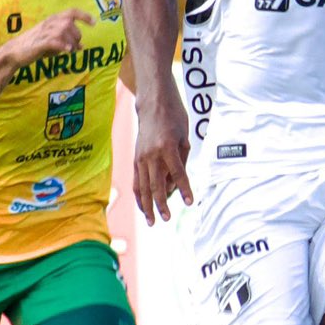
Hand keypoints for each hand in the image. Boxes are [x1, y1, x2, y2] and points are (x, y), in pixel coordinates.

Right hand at [8, 7, 90, 66]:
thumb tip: (82, 46)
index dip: (84, 15)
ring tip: (70, 50)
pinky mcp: (39, 43)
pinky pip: (54, 41)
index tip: (94, 23)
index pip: (71, 12)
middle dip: (76, 36)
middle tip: (75, 47)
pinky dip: (63, 45)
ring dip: (71, 42)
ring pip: (64, 31)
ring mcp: (43, 32)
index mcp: (52, 20)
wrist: (14, 52)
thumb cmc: (35, 46)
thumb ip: (67, 41)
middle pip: (70, 24)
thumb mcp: (53, 42)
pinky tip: (67, 50)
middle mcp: (49, 23)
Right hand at [133, 88, 193, 223]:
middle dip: (162, 204)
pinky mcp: (135, 158)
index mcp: (168, 147)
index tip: (189, 202)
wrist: (152, 103)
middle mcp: (152, 154)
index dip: (184, 189)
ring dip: (148, 205)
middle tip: (167, 219)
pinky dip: (139, 195)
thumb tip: (176, 183)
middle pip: (157, 185)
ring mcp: (141, 157)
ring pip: (143, 187)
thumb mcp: (184, 136)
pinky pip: (137, 181)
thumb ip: (182, 159)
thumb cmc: (173, 117)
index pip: (178, 174)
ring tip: (152, 221)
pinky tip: (143, 207)